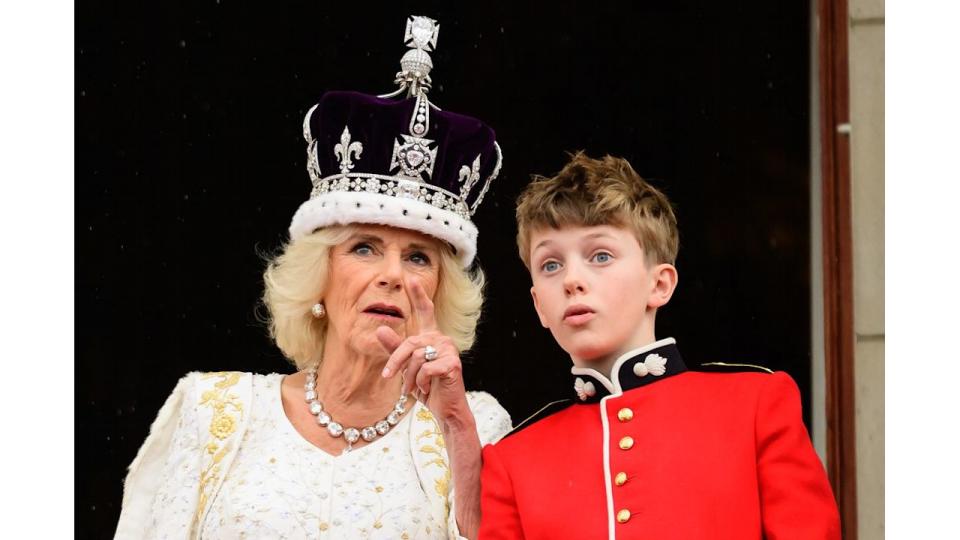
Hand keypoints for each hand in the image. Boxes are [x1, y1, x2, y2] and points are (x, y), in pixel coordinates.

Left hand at [377, 277, 467, 421]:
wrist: (445, 409)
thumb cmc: (427, 387)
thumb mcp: (407, 369)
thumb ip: (394, 349)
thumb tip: (380, 329)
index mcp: (431, 337)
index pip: (425, 311)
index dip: (418, 295)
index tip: (411, 278)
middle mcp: (442, 339)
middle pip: (410, 343)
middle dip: (396, 361)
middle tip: (387, 376)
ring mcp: (449, 350)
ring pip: (416, 358)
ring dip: (409, 377)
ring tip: (412, 388)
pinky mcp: (452, 364)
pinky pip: (426, 369)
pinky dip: (421, 382)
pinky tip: (426, 389)